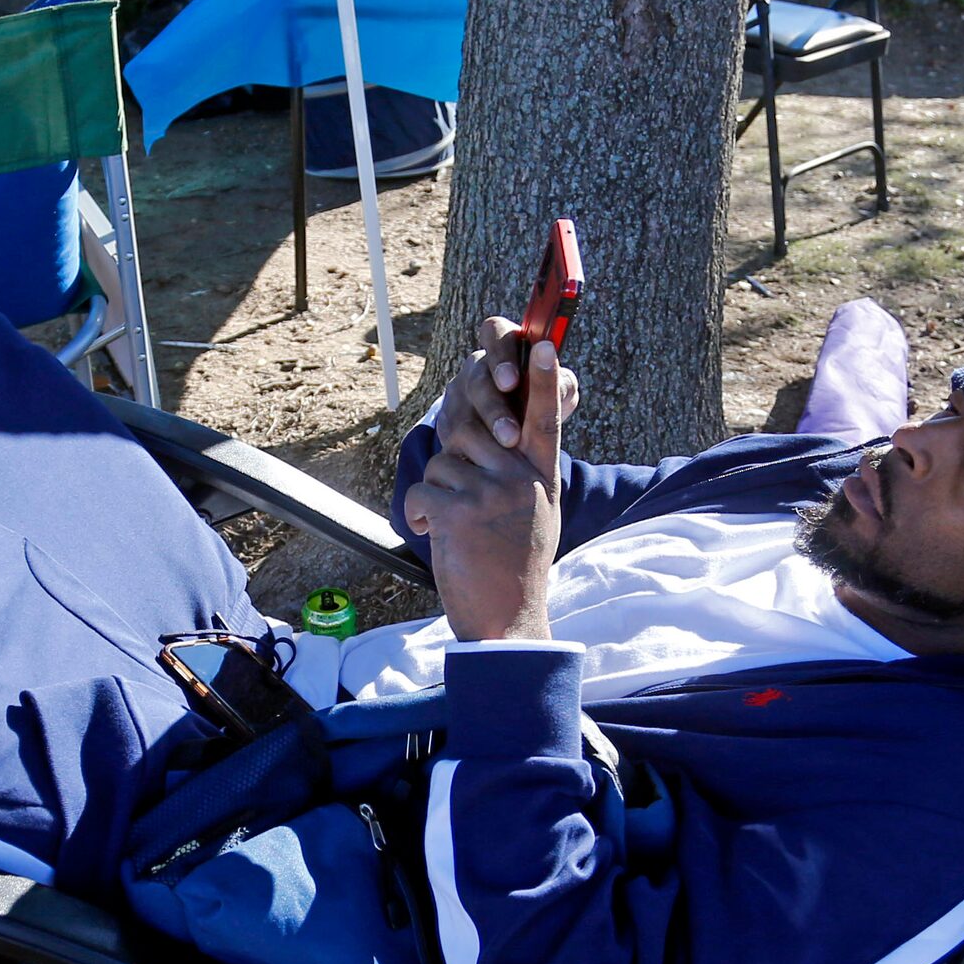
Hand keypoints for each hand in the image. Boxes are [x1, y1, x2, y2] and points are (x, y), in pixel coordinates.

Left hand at [403, 317, 572, 641]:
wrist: (508, 619)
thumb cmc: (517, 566)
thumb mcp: (538, 512)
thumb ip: (523, 472)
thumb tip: (499, 435)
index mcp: (540, 475)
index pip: (543, 417)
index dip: (544, 380)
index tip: (544, 344)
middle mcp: (520, 478)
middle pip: (470, 432)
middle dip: (455, 461)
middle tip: (464, 501)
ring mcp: (490, 495)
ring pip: (441, 462)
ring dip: (436, 493)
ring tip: (456, 527)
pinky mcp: (458, 514)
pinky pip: (422, 492)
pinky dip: (419, 515)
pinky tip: (436, 535)